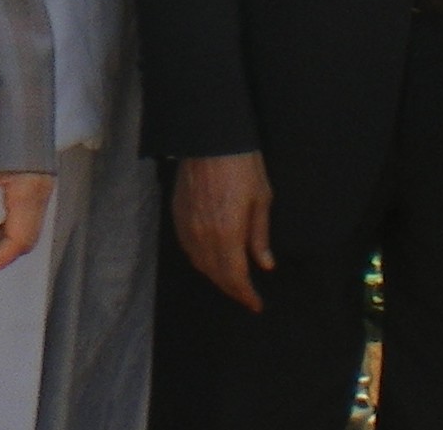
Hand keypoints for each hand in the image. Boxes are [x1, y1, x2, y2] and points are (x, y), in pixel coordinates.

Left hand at [0, 169, 54, 276]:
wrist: (3, 92)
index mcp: (30, 188)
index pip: (19, 240)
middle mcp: (42, 187)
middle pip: (25, 236)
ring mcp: (42, 182)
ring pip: (26, 226)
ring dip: (0, 239)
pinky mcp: (36, 177)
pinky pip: (26, 212)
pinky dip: (7, 225)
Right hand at [171, 150, 274, 310]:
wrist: (210, 137)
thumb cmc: (242, 164)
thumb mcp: (261, 199)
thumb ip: (260, 236)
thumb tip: (265, 265)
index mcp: (228, 233)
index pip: (235, 277)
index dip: (246, 295)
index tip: (256, 305)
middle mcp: (204, 235)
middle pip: (216, 274)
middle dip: (232, 289)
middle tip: (245, 296)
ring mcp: (187, 225)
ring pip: (199, 263)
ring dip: (215, 276)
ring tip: (230, 280)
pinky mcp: (177, 213)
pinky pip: (187, 247)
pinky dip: (199, 259)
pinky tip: (209, 258)